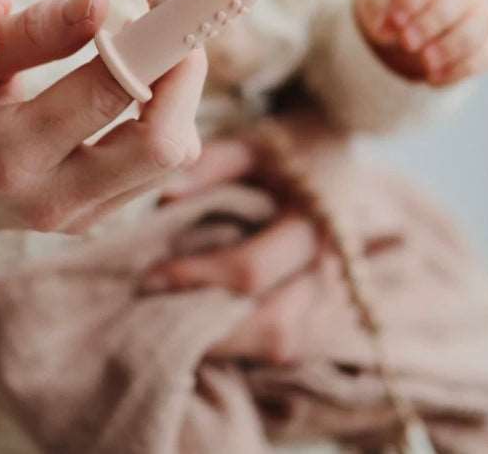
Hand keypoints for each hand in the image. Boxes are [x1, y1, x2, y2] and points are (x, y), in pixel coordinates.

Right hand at [0, 0, 207, 239]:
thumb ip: (33, 31)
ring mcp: (79, 218)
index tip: (172, 7)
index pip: (109, 94)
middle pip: (164, 145)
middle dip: (184, 78)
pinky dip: (165, 119)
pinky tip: (136, 86)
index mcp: (10, 153)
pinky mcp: (96, 218)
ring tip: (149, 52)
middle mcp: (52, 197)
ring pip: (174, 157)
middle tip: (172, 30)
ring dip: (179, 97)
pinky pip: (158, 167)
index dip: (153, 45)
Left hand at [141, 112, 353, 362]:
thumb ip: (212, 164)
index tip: (150, 277)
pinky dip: (241, 340)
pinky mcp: (319, 308)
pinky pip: (282, 343)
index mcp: (312, 223)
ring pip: (280, 343)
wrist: (337, 150)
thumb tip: (164, 195)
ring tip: (177, 322)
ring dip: (227, 341)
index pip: (250, 269)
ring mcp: (327, 293)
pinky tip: (205, 322)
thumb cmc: (287, 146)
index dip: (195, 277)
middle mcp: (326, 267)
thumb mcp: (252, 144)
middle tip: (158, 313)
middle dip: (212, 328)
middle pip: (273, 325)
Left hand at [354, 0, 487, 86]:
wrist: (408, 12)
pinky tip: (433, 80)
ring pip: (477, 28)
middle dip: (431, 24)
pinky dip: (461, 70)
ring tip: (426, 64)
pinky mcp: (486, 40)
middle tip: (407, 43)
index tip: (394, 22)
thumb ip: (375, 8)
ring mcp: (481, 10)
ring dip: (452, 48)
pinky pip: (484, 55)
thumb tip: (386, 32)